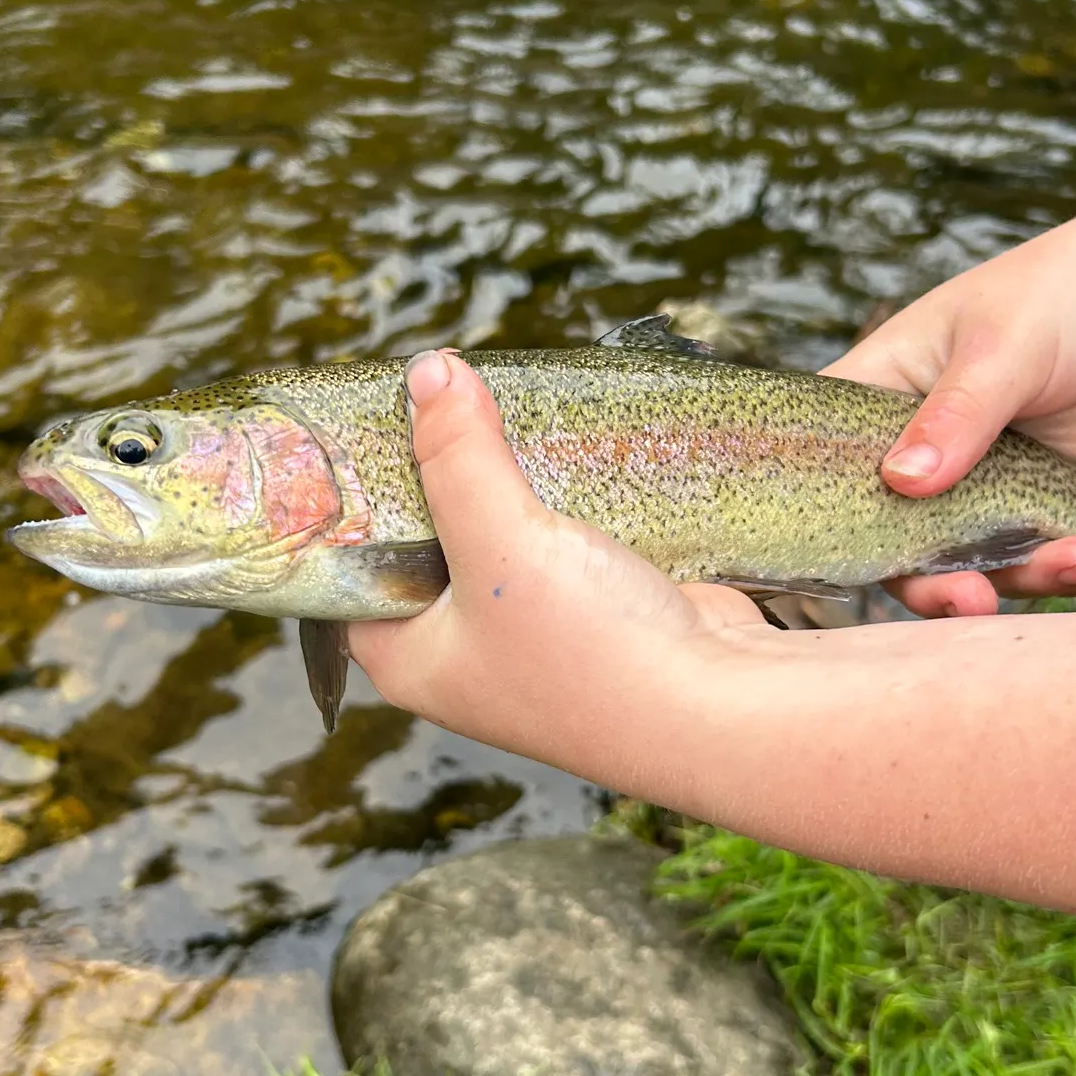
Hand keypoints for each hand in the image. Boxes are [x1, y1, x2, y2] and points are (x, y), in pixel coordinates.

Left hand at [347, 349, 773, 776]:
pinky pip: (559, 538)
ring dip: (505, 477)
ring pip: (499, 533)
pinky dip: (559, 494)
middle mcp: (463, 651)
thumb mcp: (499, 542)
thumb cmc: (591, 650)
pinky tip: (558, 441)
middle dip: (437, 471)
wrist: (724, 705)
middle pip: (427, 538)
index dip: (353, 498)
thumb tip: (427, 370)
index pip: (352, 566)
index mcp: (411, 656)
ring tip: (493, 402)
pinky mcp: (594, 610)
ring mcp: (531, 633)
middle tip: (435, 394)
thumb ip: (458, 456)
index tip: (367, 422)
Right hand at [823, 214, 1075, 617]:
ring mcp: (974, 481)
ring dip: (1024, 574)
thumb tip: (901, 481)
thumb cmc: (1060, 293)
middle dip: (934, 580)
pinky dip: (1070, 566)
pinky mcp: (1030, 502)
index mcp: (879, 396)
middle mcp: (914, 447)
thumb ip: (955, 416)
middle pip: (895, 537)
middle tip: (973, 600)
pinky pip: (1033, 553)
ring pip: (972, 556)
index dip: (830, 522)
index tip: (862, 564)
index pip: (828, 466)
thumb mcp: (1001, 348)